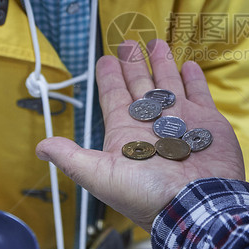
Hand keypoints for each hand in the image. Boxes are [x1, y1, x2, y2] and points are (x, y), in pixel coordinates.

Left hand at [36, 39, 244, 230]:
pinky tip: (189, 67)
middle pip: (139, 86)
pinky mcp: (207, 122)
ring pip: (168, 85)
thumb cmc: (148, 195)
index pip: (114, 96)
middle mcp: (152, 123)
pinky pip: (199, 95)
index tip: (105, 60)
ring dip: (161, 64)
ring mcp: (181, 121)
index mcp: (127, 132)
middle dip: (133, 64)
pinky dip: (194, 81)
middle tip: (128, 44)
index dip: (108, 77)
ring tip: (155, 44)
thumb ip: (72, 157)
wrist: (196, 204)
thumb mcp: (101, 175)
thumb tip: (41, 146)